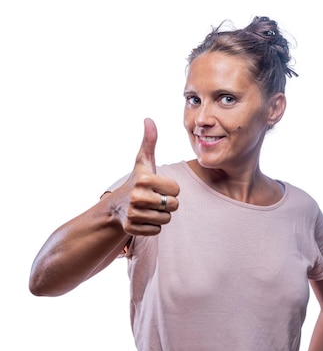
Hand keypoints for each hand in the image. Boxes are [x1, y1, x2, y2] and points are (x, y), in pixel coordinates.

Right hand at [114, 118, 179, 235]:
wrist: (116, 205)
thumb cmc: (136, 180)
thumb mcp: (143, 161)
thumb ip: (150, 141)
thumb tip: (149, 119)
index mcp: (144, 179)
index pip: (177, 190)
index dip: (171, 189)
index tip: (158, 186)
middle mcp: (137, 196)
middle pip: (174, 206)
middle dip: (168, 203)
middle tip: (154, 199)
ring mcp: (133, 214)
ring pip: (166, 219)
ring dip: (161, 215)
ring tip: (149, 208)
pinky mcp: (131, 229)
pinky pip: (157, 231)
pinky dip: (153, 226)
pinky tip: (143, 218)